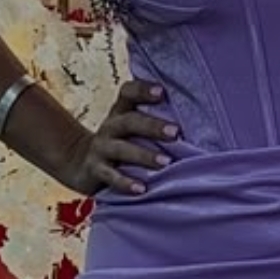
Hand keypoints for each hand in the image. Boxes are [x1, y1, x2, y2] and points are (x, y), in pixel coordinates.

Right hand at [59, 80, 179, 198]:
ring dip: (144, 155)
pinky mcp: (95, 170)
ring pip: (121, 149)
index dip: (142, 90)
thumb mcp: (131, 127)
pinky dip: (125, 182)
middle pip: (129, 121)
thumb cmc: (122, 144)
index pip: (128, 93)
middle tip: (175, 133)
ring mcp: (101, 148)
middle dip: (152, 126)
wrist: (81, 163)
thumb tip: (198, 118)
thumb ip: (153, 120)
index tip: (161, 91)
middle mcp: (110, 127)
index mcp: (121, 112)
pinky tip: (141, 188)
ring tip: (166, 162)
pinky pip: (110, 176)